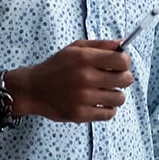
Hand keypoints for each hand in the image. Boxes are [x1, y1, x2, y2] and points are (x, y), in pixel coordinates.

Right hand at [7, 39, 133, 121]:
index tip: (121, 64)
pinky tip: (99, 102)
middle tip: (116, 79)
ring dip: (116, 95)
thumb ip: (100, 45)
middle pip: (125, 80)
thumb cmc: (56, 67)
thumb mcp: (75, 49)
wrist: (33, 89)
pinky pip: (109, 114)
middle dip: (124, 78)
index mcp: (84, 58)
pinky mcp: (80, 114)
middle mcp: (85, 77)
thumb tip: (123, 44)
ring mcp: (83, 98)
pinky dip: (108, 109)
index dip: (125, 62)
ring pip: (119, 98)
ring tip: (106, 92)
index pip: (121, 60)